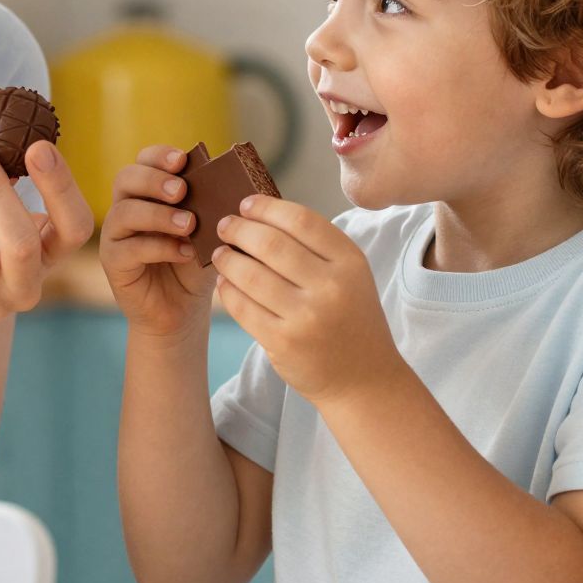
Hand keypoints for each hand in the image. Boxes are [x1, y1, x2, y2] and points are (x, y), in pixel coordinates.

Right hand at [99, 145, 211, 338]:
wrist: (183, 309)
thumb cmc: (195, 263)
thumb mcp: (208, 230)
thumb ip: (212, 206)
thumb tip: (232, 183)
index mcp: (148, 191)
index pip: (144, 160)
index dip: (159, 155)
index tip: (183, 160)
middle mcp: (126, 207)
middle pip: (126, 178)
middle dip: (154, 179)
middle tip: (181, 190)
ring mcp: (116, 235)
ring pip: (124, 212)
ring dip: (158, 214)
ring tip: (189, 224)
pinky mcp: (113, 262)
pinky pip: (129, 248)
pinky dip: (159, 247)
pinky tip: (185, 253)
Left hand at [211, 195, 398, 403]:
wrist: (363, 379)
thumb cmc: (349, 318)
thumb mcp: (350, 276)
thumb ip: (316, 247)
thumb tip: (260, 215)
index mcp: (350, 262)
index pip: (300, 220)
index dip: (266, 208)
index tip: (245, 204)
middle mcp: (331, 287)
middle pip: (270, 244)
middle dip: (238, 229)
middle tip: (224, 225)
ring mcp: (306, 317)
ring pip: (250, 275)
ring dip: (226, 259)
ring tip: (220, 253)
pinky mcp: (283, 342)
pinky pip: (242, 307)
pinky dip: (227, 290)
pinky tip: (224, 282)